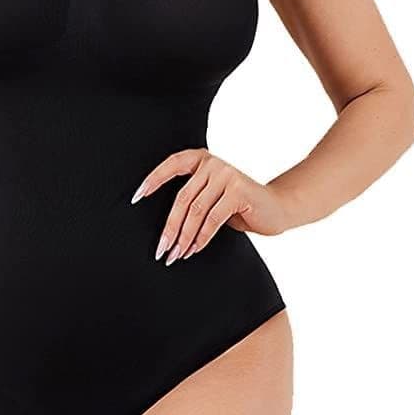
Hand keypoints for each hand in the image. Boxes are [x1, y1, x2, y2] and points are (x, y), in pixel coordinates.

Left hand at [131, 147, 289, 264]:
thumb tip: (163, 225)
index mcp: (202, 159)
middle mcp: (212, 163)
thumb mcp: (211, 196)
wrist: (277, 207)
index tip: (136, 197)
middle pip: (182, 198)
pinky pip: (213, 218)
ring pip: (196, 211)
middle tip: (161, 249)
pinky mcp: (239, 191)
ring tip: (176, 254)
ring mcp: (227, 175)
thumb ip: (192, 198)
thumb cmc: (238, 205)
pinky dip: (201, 237)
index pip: (172, 164)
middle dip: (170, 227)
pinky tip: (195, 249)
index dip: (153, 179)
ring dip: (184, 237)